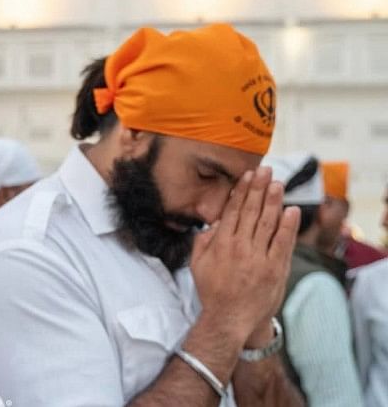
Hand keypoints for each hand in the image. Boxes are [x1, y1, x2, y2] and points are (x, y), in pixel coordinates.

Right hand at [191, 167, 299, 344]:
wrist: (230, 319)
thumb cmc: (212, 292)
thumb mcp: (197, 265)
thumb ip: (203, 241)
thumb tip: (214, 222)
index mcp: (221, 244)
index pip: (233, 211)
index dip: (242, 191)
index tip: (248, 176)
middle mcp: (239, 247)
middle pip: (252, 211)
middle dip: (259, 188)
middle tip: (266, 170)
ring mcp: (258, 258)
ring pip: (268, 223)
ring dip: (274, 201)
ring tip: (278, 184)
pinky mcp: (274, 269)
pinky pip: (282, 243)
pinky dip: (288, 226)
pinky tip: (292, 210)